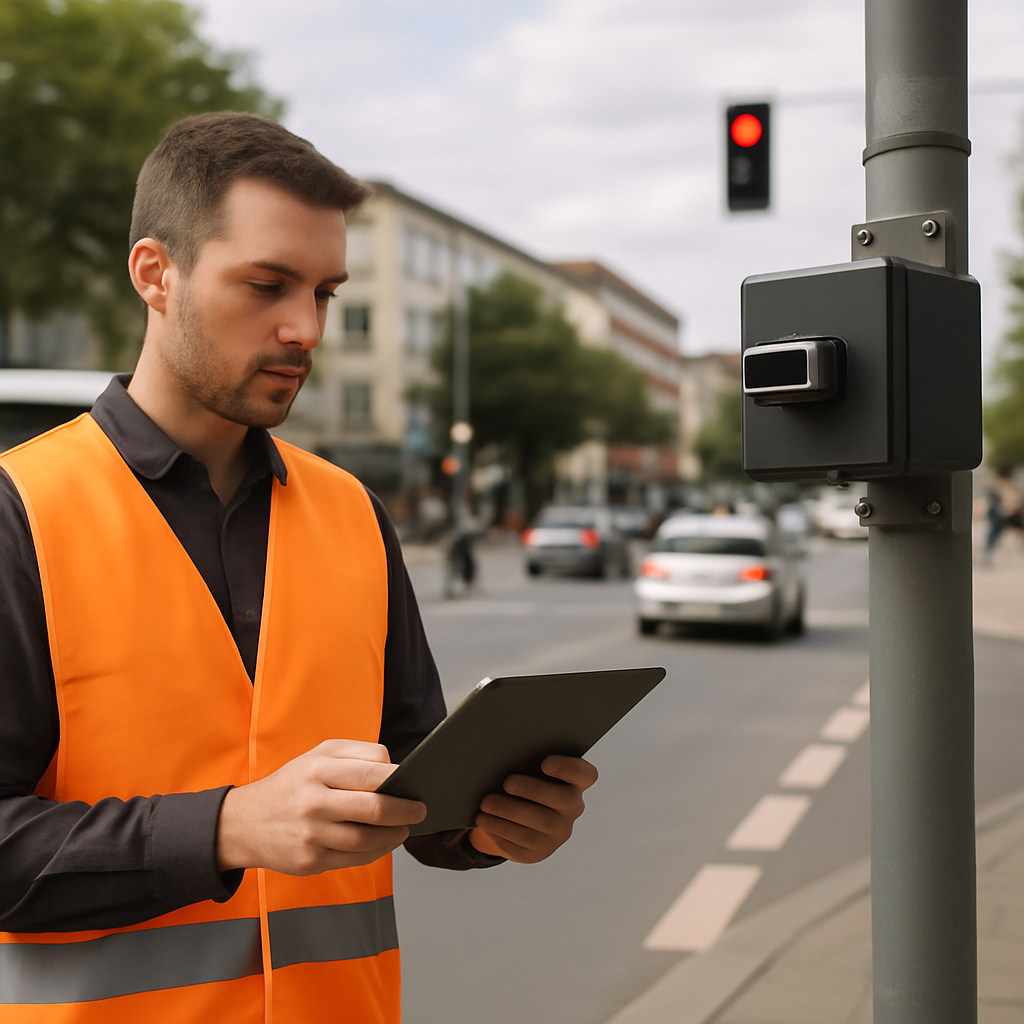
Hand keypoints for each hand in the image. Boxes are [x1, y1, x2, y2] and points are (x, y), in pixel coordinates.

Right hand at [216, 739, 425, 874]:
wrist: (244, 823)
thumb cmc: (293, 784)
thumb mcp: (318, 755)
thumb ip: (358, 755)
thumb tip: (396, 768)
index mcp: (317, 770)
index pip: (370, 773)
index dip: (400, 780)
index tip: (416, 783)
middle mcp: (313, 802)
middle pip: (374, 809)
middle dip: (405, 811)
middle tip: (420, 810)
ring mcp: (311, 835)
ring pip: (367, 839)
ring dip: (395, 835)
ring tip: (405, 828)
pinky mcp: (310, 862)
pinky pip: (355, 859)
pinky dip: (377, 851)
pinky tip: (385, 843)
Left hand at [468, 755, 597, 863]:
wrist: (518, 814)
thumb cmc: (524, 778)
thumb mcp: (529, 768)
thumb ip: (526, 760)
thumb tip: (502, 755)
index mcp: (575, 782)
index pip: (585, 774)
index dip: (569, 768)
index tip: (545, 762)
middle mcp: (573, 808)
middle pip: (561, 800)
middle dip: (533, 790)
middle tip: (507, 782)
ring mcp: (558, 834)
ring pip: (539, 825)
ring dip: (510, 813)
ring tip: (486, 805)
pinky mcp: (539, 852)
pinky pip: (522, 845)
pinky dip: (501, 832)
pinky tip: (485, 822)